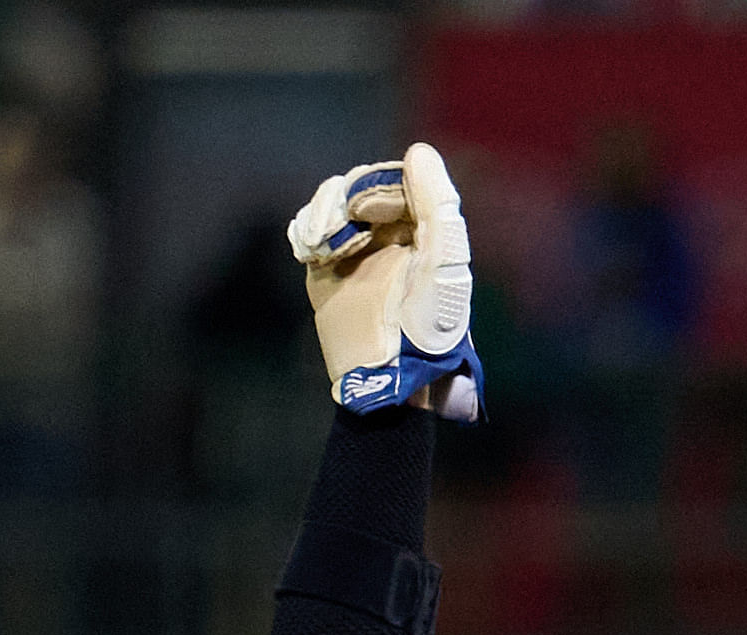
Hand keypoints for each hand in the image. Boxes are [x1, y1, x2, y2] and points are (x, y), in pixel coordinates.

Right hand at [288, 142, 481, 420]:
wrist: (386, 372)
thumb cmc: (426, 323)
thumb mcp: (440, 259)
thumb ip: (436, 203)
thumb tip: (419, 150)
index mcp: (424, 231)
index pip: (396, 180)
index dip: (380, 187)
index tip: (370, 212)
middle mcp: (391, 235)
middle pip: (360, 186)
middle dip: (348, 200)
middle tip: (347, 228)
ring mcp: (357, 249)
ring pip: (331, 201)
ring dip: (323, 215)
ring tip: (325, 246)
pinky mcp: (326, 265)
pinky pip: (308, 226)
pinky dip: (306, 230)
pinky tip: (312, 252)